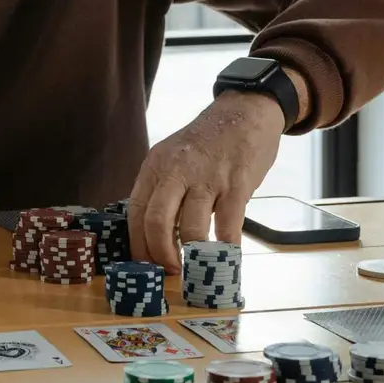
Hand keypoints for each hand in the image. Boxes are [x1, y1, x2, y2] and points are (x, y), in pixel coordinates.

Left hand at [128, 93, 284, 273]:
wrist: (246, 111)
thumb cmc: (208, 142)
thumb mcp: (174, 156)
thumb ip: (164, 189)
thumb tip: (155, 234)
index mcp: (156, 166)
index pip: (136, 212)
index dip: (138, 245)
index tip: (146, 265)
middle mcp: (177, 171)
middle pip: (156, 223)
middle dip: (161, 256)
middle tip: (170, 271)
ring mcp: (207, 178)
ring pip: (191, 229)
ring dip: (193, 257)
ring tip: (197, 267)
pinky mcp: (237, 185)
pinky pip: (228, 227)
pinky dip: (226, 249)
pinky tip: (226, 256)